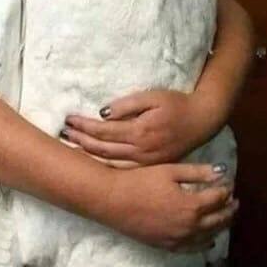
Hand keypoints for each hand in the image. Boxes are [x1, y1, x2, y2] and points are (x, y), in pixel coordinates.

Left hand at [63, 89, 216, 166]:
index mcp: (140, 131)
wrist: (203, 121)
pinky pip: (122, 170)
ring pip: (109, 163)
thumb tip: (102, 114)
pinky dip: (104, 167)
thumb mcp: (153, 97)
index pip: (103, 130)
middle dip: (80, 141)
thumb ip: (127, 105)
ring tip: (70, 149)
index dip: (83, 126)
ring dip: (88, 156)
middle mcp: (141, 151)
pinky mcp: (150, 167)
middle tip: (63, 134)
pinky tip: (92, 163)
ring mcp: (145, 162)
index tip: (68, 120)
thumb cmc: (177, 104)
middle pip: (102, 149)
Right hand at [102, 162, 237, 252]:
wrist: (112, 200)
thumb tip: (221, 172)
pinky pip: (193, 249)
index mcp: (192, 206)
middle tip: (234, 201)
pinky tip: (208, 240)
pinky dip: (204, 243)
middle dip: (230, 210)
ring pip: (209, 236)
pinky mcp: (167, 246)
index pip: (219, 198)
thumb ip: (197, 173)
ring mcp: (178, 239)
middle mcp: (190, 227)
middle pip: (219, 220)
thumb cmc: (140, 181)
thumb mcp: (169, 170)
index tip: (228, 183)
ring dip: (220, 226)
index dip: (226, 189)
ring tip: (225, 217)